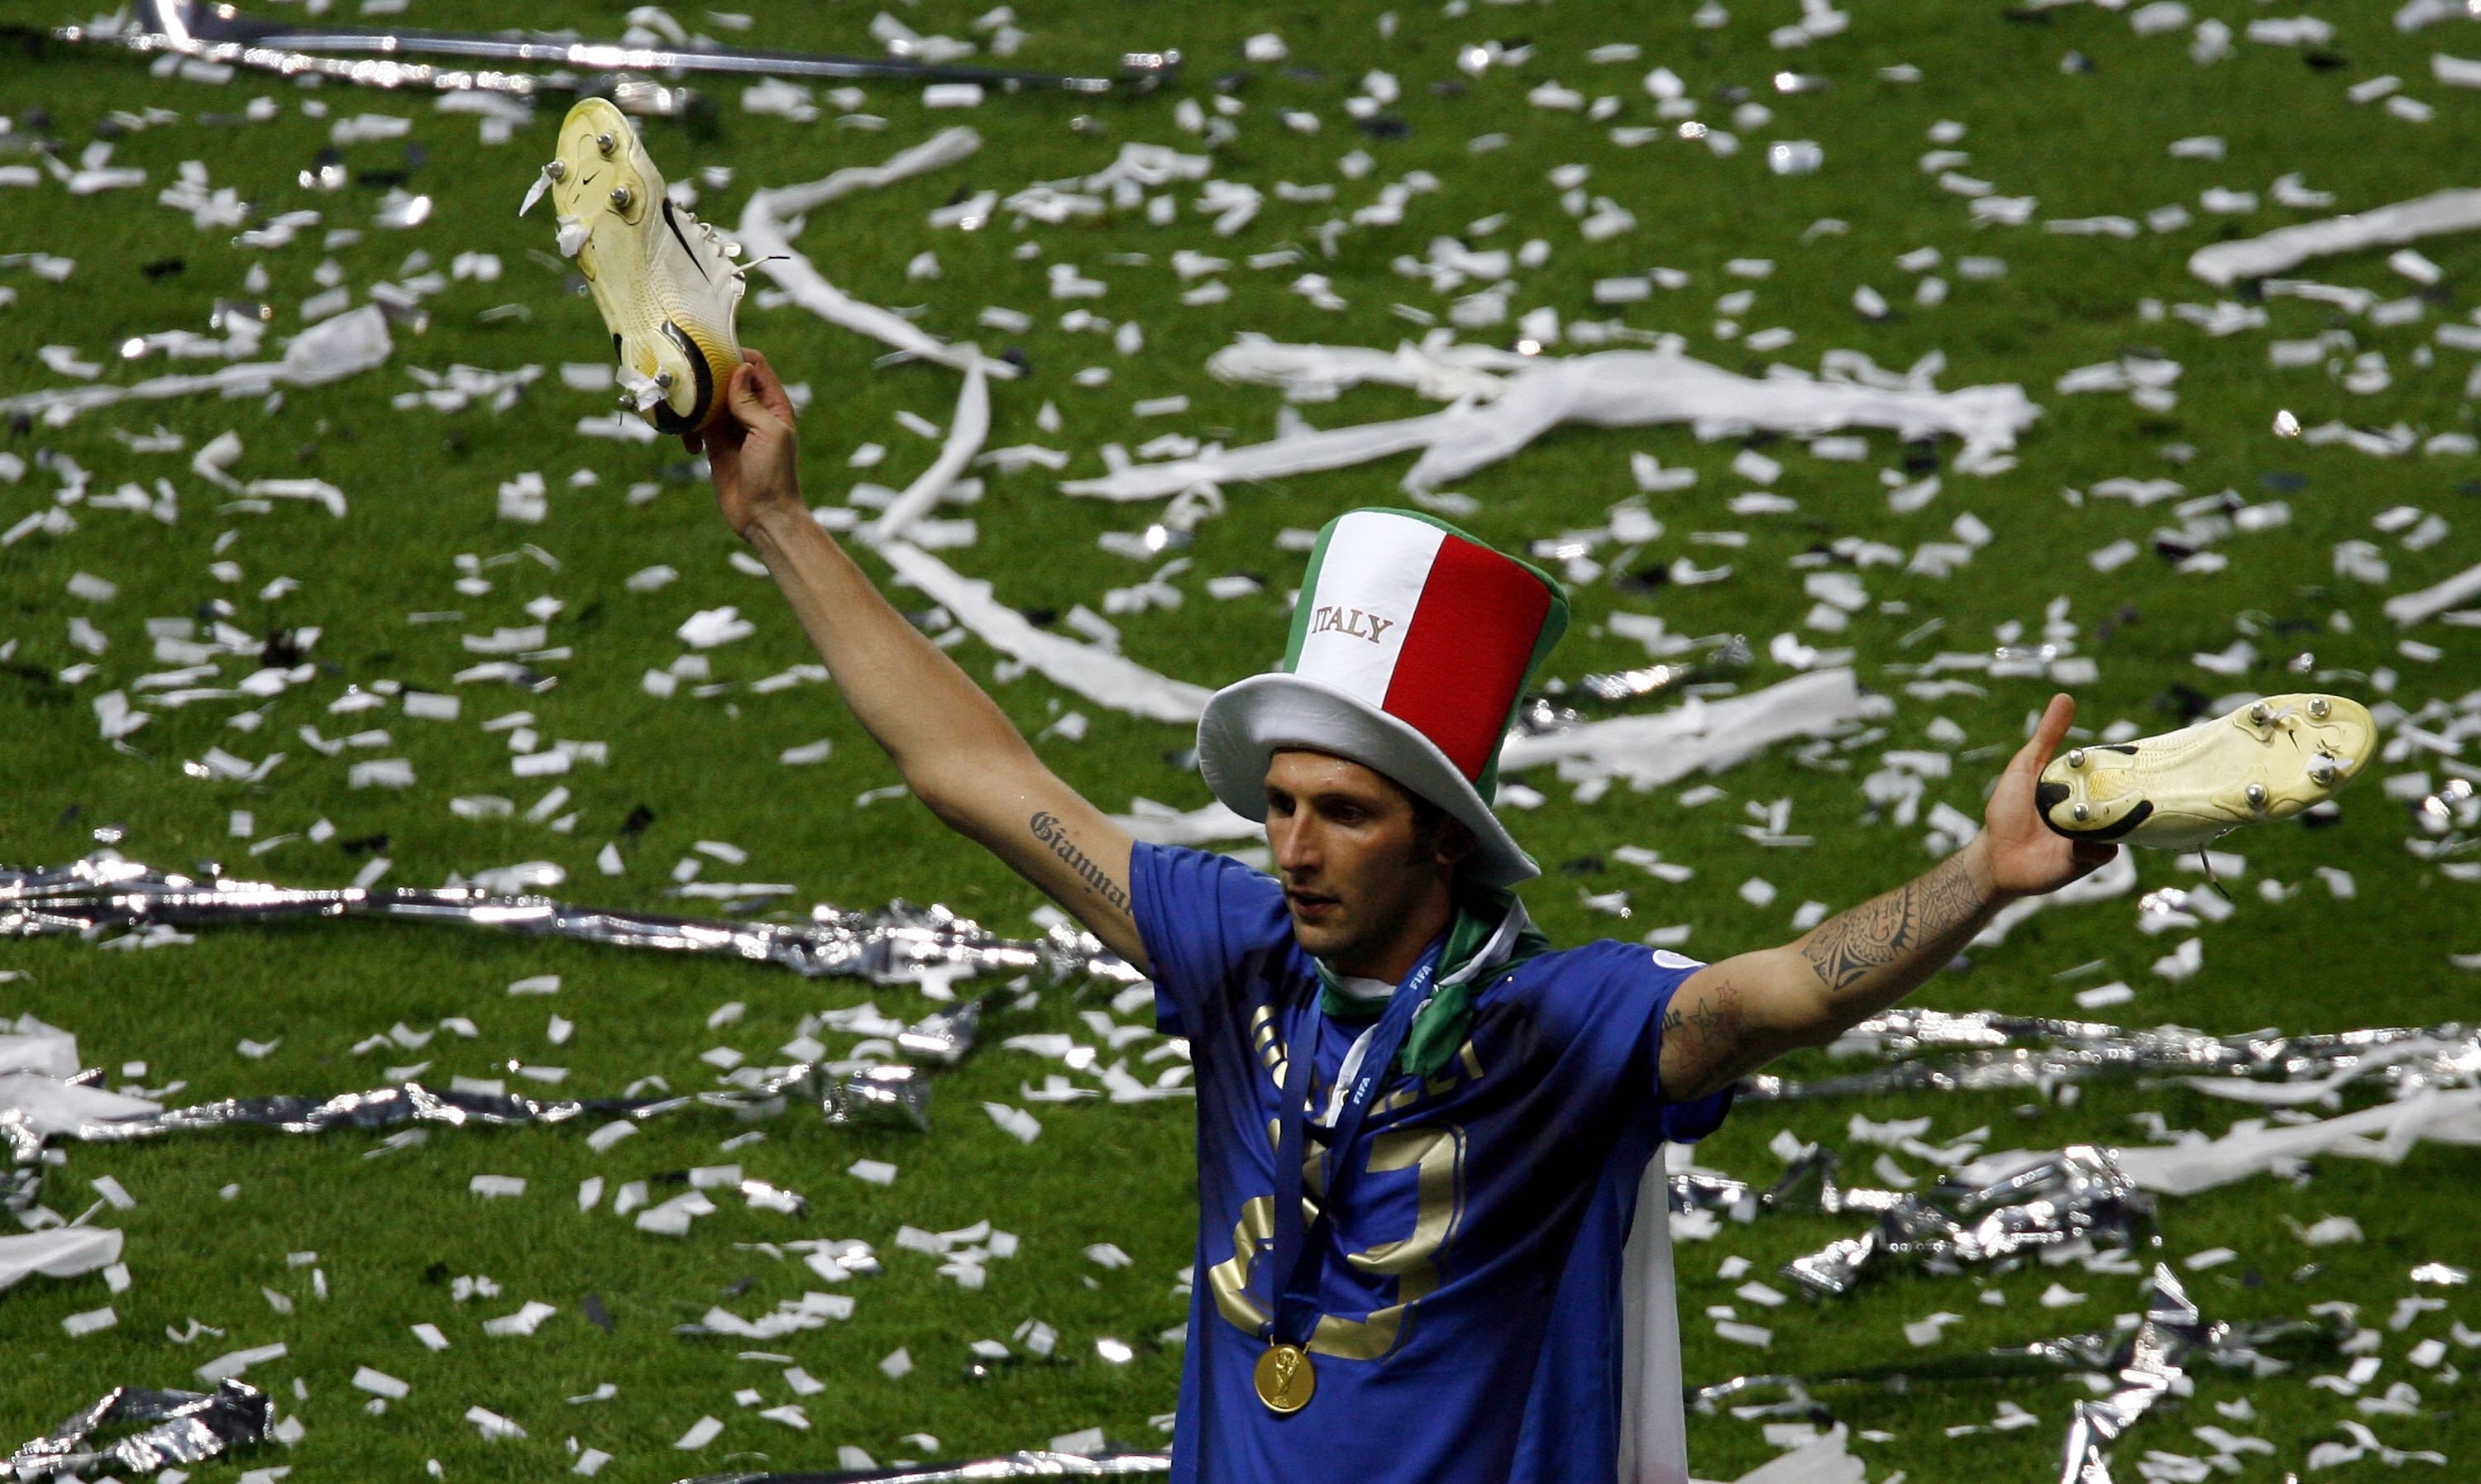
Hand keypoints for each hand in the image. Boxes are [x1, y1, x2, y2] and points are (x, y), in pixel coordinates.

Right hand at [687, 349, 800, 539]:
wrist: (763, 515)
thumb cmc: (774, 475)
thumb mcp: (768, 433)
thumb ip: (751, 402)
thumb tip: (740, 368)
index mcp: (773, 405)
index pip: (755, 367)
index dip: (736, 356)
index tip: (713, 353)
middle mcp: (753, 412)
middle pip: (727, 380)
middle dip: (707, 378)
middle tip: (688, 379)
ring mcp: (733, 428)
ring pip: (708, 402)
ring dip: (695, 405)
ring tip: (686, 414)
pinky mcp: (716, 445)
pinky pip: (697, 426)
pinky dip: (689, 430)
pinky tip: (691, 446)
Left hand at [1979, 692, 2116, 897]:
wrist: (1995, 855)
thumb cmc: (2009, 809)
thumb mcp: (2027, 766)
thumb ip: (2047, 736)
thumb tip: (2065, 698)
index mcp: (2085, 787)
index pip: (2115, 772)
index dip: (2127, 763)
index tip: (2138, 753)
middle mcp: (2095, 810)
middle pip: (2125, 798)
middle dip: (2130, 790)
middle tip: (2130, 782)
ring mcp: (2095, 835)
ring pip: (2121, 824)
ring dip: (2110, 816)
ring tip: (2095, 810)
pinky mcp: (2089, 859)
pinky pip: (2106, 850)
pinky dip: (2097, 843)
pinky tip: (2081, 837)